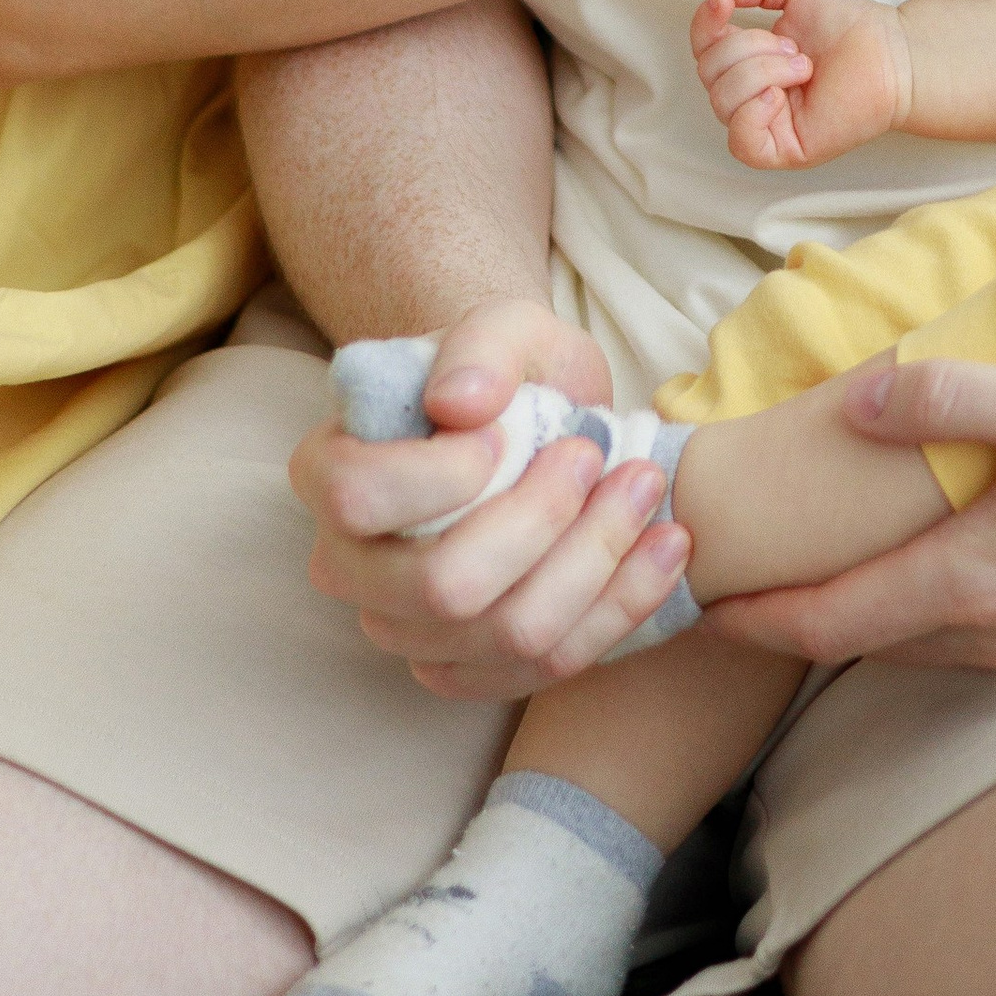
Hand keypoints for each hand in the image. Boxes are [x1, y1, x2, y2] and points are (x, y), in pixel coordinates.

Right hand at [290, 292, 692, 695]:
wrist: (538, 420)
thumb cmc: (506, 371)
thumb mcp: (503, 327)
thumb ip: (481, 347)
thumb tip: (458, 403)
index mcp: (329, 473)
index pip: (360, 498)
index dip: (441, 474)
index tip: (504, 432)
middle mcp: (350, 568)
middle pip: (444, 589)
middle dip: (542, 522)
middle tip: (593, 453)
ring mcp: (407, 631)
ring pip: (509, 637)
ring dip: (596, 562)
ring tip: (645, 488)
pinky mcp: (471, 668)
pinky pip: (550, 667)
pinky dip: (621, 607)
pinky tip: (666, 547)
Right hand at [691, 0, 910, 167]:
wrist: (889, 52)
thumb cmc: (848, 24)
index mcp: (748, 60)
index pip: (703, 47)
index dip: (705, 23)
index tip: (724, 1)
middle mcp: (750, 95)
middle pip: (709, 72)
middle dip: (750, 47)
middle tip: (795, 47)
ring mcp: (765, 125)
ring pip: (723, 100)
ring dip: (762, 72)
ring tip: (804, 66)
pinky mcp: (783, 151)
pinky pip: (741, 142)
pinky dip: (754, 111)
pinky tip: (780, 95)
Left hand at [702, 352, 995, 672]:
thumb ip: (955, 400)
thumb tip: (856, 404)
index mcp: (975, 581)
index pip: (826, 619)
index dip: (747, 612)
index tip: (682, 600)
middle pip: (863, 637)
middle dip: (787, 613)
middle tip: (723, 576)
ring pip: (919, 636)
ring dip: (854, 609)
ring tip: (809, 565)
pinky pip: (972, 628)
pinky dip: (919, 601)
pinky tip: (929, 556)